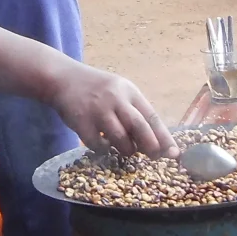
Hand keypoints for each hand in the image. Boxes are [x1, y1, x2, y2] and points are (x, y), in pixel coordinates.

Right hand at [50, 62, 177, 158]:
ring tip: (125, 149)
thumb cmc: (96, 89)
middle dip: (150, 146)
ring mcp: (97, 110)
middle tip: (154, 157)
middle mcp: (115, 99)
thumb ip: (134, 111)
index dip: (164, 137)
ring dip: (126, 150)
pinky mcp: (81, 121)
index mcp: (129, 91)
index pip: (152, 116)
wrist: (62, 79)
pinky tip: (102, 144)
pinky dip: (103, 149)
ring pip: (120, 139)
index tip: (174, 153)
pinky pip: (98, 144)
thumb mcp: (118, 92)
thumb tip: (155, 141)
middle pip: (139, 127)